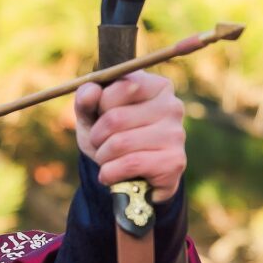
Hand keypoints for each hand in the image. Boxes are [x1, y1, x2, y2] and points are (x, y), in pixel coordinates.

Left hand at [74, 70, 185, 202]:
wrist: (130, 176)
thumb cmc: (111, 136)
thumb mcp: (92, 115)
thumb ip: (86, 99)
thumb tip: (91, 91)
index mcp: (157, 86)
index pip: (121, 87)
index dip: (99, 106)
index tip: (101, 116)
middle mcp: (172, 106)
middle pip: (115, 119)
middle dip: (96, 137)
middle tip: (100, 144)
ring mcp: (176, 134)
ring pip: (120, 144)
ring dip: (102, 156)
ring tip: (107, 159)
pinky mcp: (174, 161)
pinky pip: (130, 164)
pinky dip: (110, 173)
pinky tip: (110, 174)